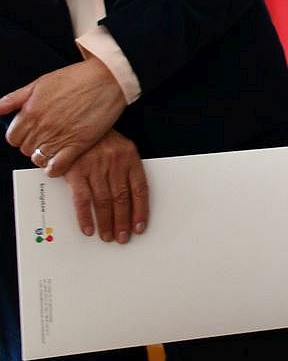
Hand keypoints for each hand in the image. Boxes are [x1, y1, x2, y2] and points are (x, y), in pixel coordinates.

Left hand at [1, 57, 127, 175]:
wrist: (106, 79)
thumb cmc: (75, 78)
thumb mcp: (40, 82)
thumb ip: (14, 98)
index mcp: (30, 112)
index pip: (13, 137)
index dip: (20, 136)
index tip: (30, 134)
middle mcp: (42, 126)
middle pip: (25, 149)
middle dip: (32, 145)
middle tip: (44, 139)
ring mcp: (59, 136)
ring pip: (38, 158)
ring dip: (43, 156)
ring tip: (52, 149)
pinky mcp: (78, 144)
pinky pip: (58, 166)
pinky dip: (54, 169)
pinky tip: (57, 164)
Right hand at [59, 128, 148, 242]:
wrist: (73, 123)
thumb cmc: (99, 139)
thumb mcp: (121, 148)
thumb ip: (126, 170)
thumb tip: (132, 200)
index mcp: (129, 158)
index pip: (140, 190)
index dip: (141, 211)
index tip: (140, 226)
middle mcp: (114, 164)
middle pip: (122, 199)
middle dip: (123, 221)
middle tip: (123, 236)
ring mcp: (94, 168)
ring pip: (104, 202)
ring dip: (107, 223)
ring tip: (108, 236)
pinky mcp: (75, 172)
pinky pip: (82, 199)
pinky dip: (86, 216)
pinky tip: (89, 228)